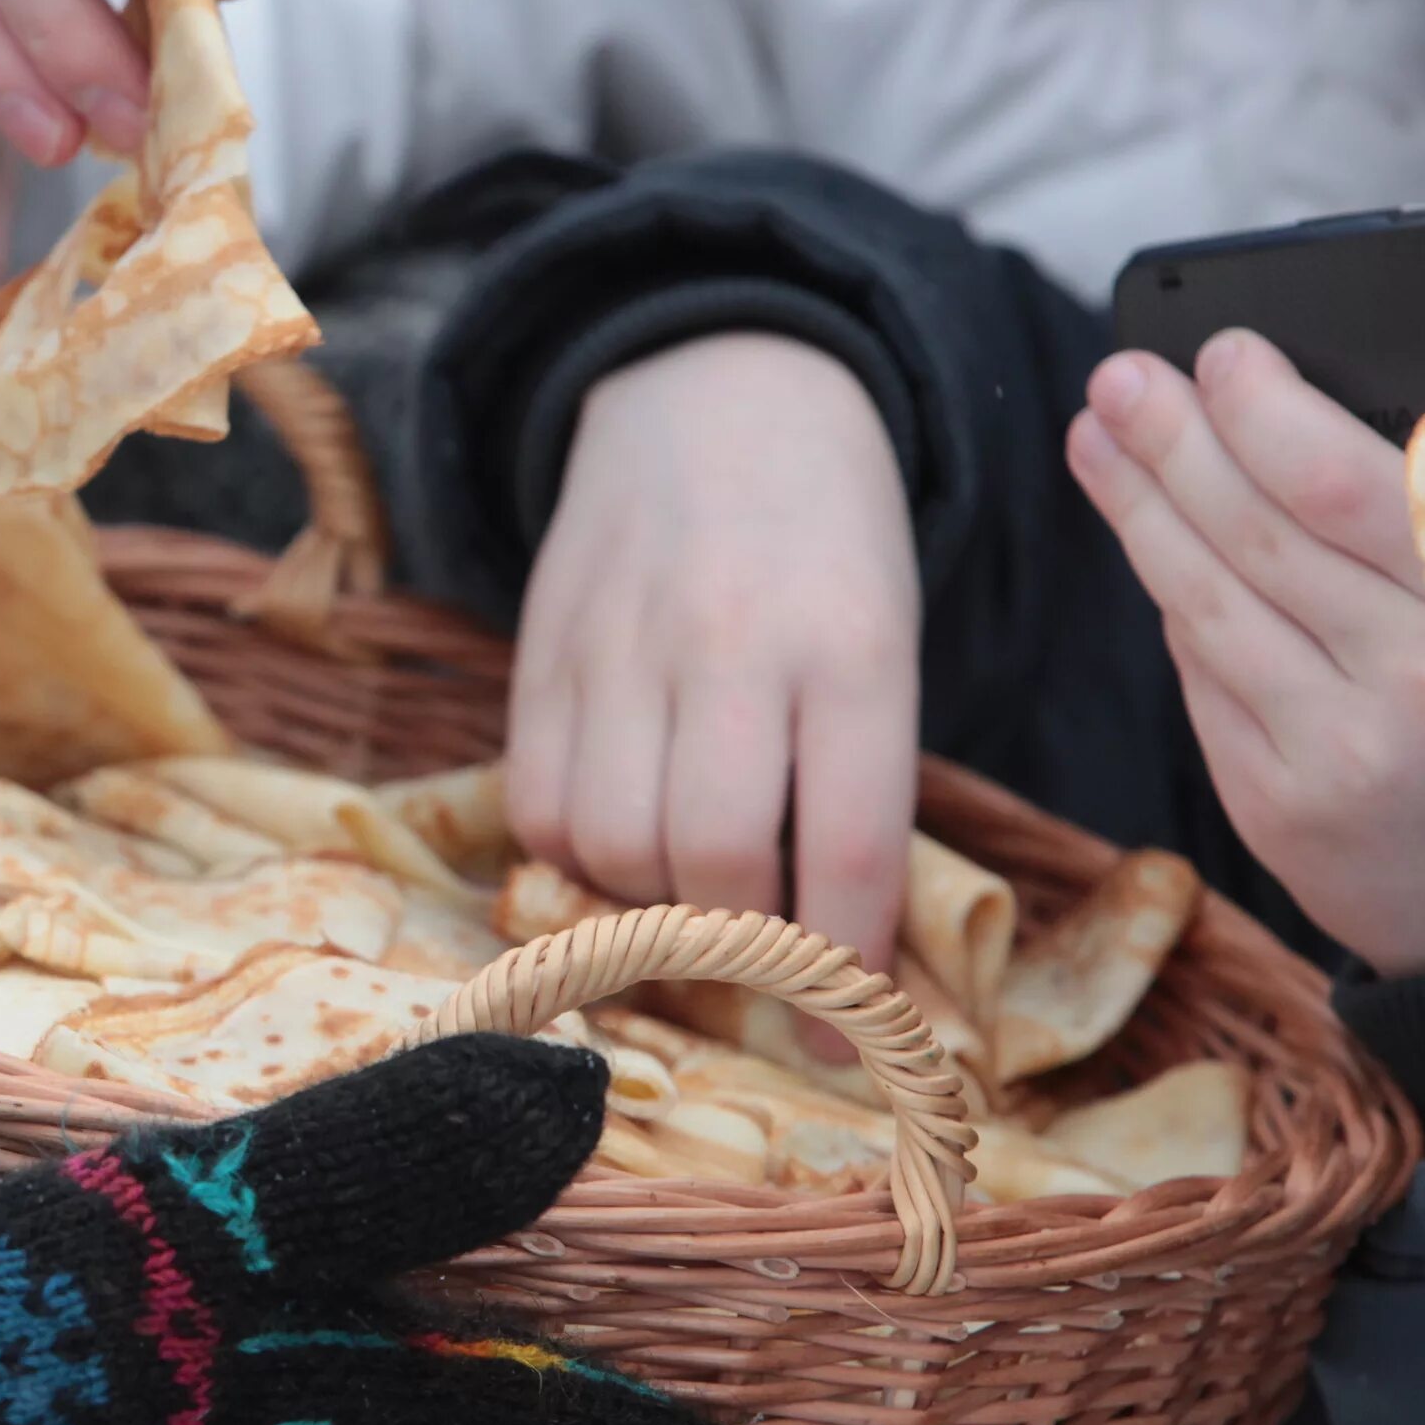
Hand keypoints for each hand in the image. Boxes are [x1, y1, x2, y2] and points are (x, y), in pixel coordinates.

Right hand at [509, 333, 921, 979]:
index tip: (854, 1034)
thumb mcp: (883, 643)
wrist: (716, 390)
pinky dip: (578, 860)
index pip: (846, 844)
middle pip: (716, 861)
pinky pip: (540, 808)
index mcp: (850, 644)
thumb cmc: (828, 544)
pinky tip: (620, 840)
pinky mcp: (541, 652)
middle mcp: (729, 645)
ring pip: (616, 846)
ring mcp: (619, 646)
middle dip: (747, 945)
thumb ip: (855, 783)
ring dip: (656, 905)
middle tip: (770, 964)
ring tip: (694, 893)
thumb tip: (844, 959)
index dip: (849, 968)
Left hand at [1071, 333, 1424, 976]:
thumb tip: (1296, 422)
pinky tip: (1147, 538)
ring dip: (1138, 508)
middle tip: (1116, 378)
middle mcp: (1417, 683)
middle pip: (1259, 535)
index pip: (1357, 494)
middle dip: (1174, 442)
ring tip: (1096, 439)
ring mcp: (1333, 749)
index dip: (1272, 414)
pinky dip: (1174, 597)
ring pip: (1206, 600)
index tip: (1222, 354)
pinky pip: (1200, 670)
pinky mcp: (1270, 799)